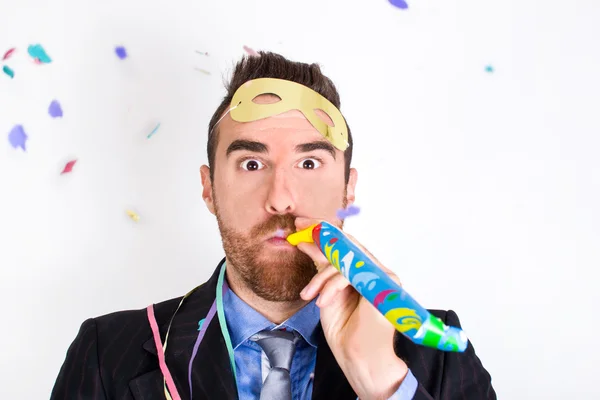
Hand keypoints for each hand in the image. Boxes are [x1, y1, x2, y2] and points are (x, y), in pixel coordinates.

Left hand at [295, 217, 408, 399]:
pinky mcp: (385, 284)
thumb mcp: (325, 291)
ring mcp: (382, 275)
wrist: (358, 359)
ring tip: (309, 295)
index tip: (300, 225)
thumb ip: (321, 267)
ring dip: (321, 276)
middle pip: (347, 242)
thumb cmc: (345, 331)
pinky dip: (332, 286)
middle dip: (320, 233)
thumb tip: (306, 242)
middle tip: (298, 228)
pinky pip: (351, 273)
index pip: (344, 243)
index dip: (322, 231)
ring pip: (346, 259)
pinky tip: (323, 301)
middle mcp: (374, 270)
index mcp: (363, 270)